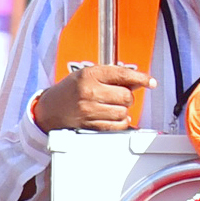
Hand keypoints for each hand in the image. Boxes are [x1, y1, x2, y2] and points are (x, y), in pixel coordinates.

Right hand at [32, 62, 154, 133]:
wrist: (48, 109)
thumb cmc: (70, 90)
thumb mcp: (88, 74)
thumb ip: (113, 76)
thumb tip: (139, 81)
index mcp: (90, 75)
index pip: (123, 75)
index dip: (141, 78)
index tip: (150, 82)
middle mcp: (89, 92)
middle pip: (126, 96)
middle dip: (127, 97)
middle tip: (118, 96)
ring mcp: (88, 110)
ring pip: (123, 112)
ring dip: (123, 110)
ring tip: (111, 106)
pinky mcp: (89, 125)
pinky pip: (117, 126)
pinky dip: (120, 122)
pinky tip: (113, 117)